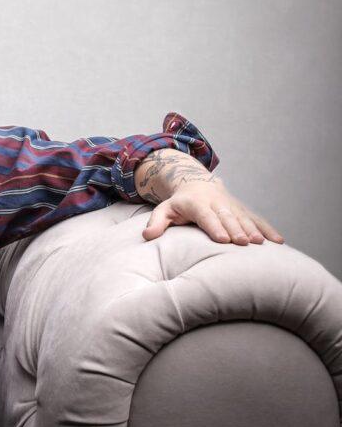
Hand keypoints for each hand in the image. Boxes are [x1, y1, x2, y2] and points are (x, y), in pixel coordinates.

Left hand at [142, 179, 284, 245]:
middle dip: (236, 229)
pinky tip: (278, 241)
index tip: (223, 239)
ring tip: (259, 243)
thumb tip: (147, 235)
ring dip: (252, 229)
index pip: (205, 215)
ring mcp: (232, 205)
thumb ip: (156, 222)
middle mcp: (216, 202)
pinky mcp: (243, 209)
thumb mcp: (164, 209)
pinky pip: (257, 218)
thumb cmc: (179, 204)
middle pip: (227, 216)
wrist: (196, 184)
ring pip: (243, 217)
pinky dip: (267, 228)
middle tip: (243, 243)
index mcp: (196, 203)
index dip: (214, 226)